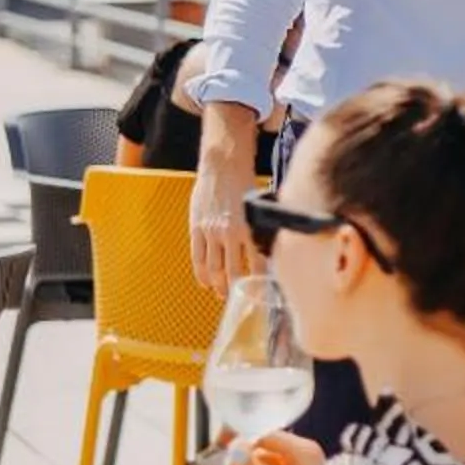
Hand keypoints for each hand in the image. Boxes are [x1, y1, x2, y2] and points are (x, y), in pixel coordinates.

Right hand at [187, 140, 262, 291]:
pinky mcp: (196, 228)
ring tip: (223, 295)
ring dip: (218, 285)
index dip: (259, 281)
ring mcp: (210, 231)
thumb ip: (259, 230)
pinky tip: (205, 282)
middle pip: (232, 271)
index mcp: (249, 229)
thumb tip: (268, 251)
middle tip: (241, 301)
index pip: (256, 264)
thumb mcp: (259, 208)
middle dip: (237, 289)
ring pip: (213, 268)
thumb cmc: (246, 183)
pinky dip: (201, 273)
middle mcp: (230, 233)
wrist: (223, 164)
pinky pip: (197, 257)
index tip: (264, 292)